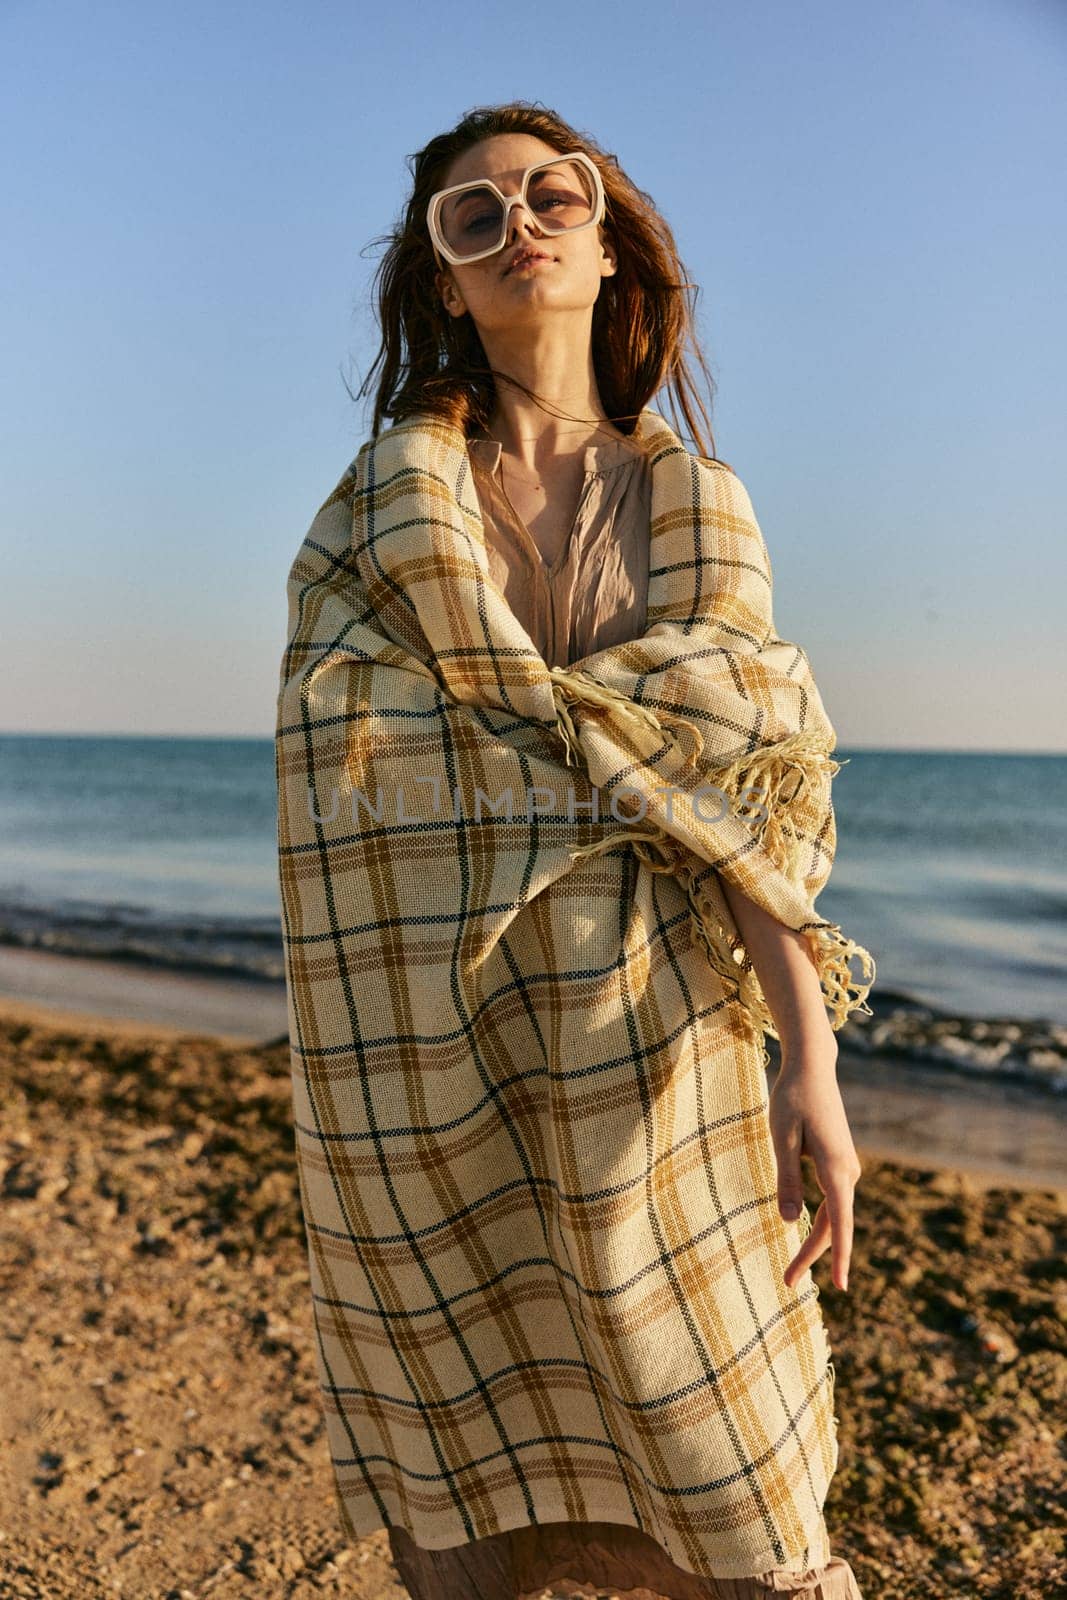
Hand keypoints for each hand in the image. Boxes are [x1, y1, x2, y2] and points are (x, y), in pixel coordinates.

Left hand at [768, 1048, 861, 1292]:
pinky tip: (810, 1240)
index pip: (839, 1223)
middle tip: (788, 1281)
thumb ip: (787, 1180)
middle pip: (835, 1225)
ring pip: (835, 1214)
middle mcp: (848, 1172)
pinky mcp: (840, 1162)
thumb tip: (789, 1221)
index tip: (841, 1287)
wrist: (813, 1068)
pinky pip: (833, 1201)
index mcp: (835, 1168)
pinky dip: (822, 1224)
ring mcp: (847, 1167)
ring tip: (793, 1268)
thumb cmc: (793, 1099)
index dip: (839, 1257)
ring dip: (817, 1241)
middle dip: (813, 1255)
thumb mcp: (781, 1139)